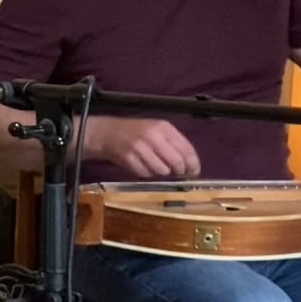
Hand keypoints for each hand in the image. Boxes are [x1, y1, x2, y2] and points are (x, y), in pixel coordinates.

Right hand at [85, 117, 201, 178]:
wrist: (107, 133)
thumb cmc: (136, 132)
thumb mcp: (157, 130)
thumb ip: (174, 144)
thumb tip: (191, 165)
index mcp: (164, 127)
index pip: (186, 149)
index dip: (193, 164)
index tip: (194, 172)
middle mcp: (153, 136)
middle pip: (176, 162)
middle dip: (179, 171)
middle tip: (177, 174)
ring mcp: (140, 147)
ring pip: (162, 170)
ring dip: (161, 172)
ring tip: (154, 165)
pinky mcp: (129, 158)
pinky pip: (146, 174)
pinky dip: (147, 173)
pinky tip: (142, 165)